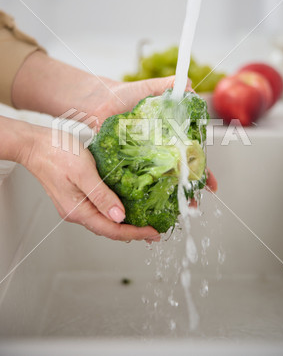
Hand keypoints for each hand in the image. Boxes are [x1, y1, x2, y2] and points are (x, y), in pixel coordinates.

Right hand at [23, 124, 160, 241]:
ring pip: (103, 219)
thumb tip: (119, 217)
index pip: (111, 230)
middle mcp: (75, 212)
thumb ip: (101, 196)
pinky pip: (97, 209)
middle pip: (108, 228)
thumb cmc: (57, 153)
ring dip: (123, 221)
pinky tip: (123, 204)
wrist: (35, 144)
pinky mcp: (75, 195)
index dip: (134, 233)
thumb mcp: (84, 172)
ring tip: (142, 219)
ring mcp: (74, 205)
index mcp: (78, 211)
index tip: (152, 232)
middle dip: (132, 231)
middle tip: (152, 229)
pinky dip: (113, 209)